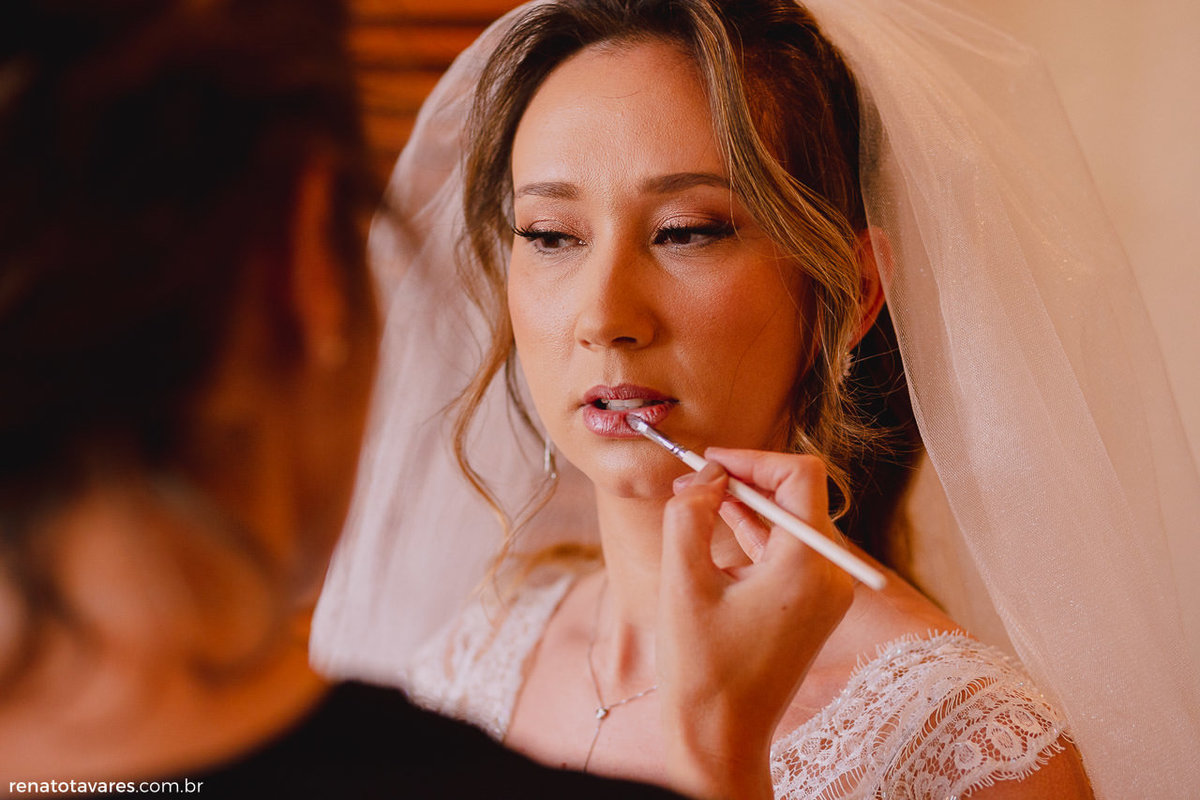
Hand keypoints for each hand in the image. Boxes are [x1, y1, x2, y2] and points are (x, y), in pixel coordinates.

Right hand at [657, 449, 854, 799]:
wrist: (721, 737)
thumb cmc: (701, 669)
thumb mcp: (683, 582)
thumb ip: (688, 514)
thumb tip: (704, 474)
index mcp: (808, 567)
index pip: (800, 476)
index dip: (753, 458)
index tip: (709, 462)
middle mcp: (830, 576)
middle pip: (798, 496)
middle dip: (745, 479)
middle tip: (694, 479)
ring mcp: (826, 593)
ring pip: (792, 521)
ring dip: (747, 504)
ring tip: (696, 498)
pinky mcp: (812, 606)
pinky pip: (789, 550)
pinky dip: (756, 533)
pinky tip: (719, 524)